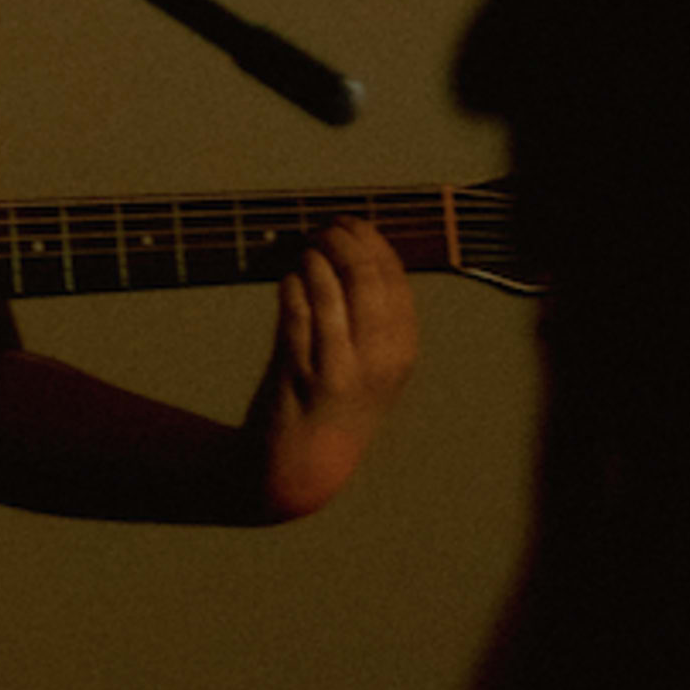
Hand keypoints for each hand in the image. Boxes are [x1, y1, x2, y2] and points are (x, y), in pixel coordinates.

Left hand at [239, 218, 417, 520]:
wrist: (301, 466)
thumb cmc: (333, 404)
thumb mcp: (370, 365)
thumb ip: (369, 316)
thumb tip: (353, 251)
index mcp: (401, 351)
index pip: (395, 279)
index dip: (371, 242)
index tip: (350, 223)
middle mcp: (379, 359)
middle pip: (366, 276)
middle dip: (343, 240)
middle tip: (322, 227)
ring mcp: (340, 367)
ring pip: (331, 290)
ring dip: (314, 258)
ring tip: (303, 248)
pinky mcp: (300, 374)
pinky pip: (296, 314)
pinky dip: (291, 287)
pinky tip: (287, 278)